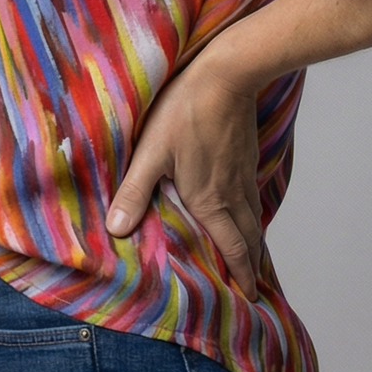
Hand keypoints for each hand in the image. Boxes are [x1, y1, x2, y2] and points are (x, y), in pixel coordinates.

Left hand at [106, 50, 263, 298]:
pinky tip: (247, 212)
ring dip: (255, 243)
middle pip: (250, 239)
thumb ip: (134, 192)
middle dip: (252, 267)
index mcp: (211, 200)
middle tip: (255, 289)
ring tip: (254, 259)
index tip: (249, 298)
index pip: (232, 248)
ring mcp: (244, 174)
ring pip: (255, 218)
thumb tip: (116, 230)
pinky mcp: (247, 156)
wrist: (228, 73)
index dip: (241, 275)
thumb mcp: (151, 151)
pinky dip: (254, 216)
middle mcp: (233, 193)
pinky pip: (254, 197)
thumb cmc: (185, 110)